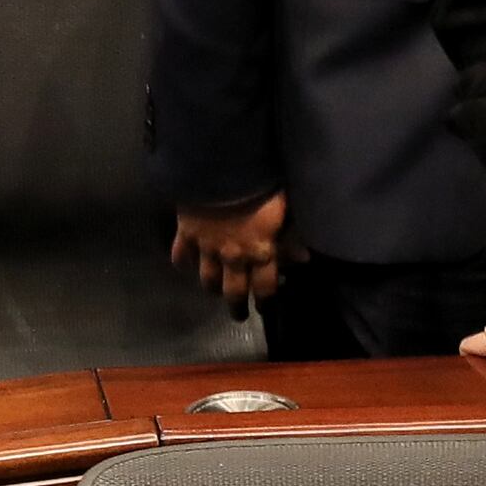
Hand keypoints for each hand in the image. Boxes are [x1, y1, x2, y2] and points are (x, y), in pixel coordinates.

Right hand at [168, 193, 294, 307]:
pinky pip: (181, 255)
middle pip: (234, 290)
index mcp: (260, 252)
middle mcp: (233, 257)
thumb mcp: (284, 210)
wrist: (220, 169)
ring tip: (214, 292)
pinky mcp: (186, 235)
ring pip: (207, 278)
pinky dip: (182, 262)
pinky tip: (184, 265)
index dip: (265, 300)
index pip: (264, 286)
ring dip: (212, 287)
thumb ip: (292, 236)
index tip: (263, 307)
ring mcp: (206, 248)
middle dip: (236, 305)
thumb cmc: (260, 186)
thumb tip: (304, 258)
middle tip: (238, 315)